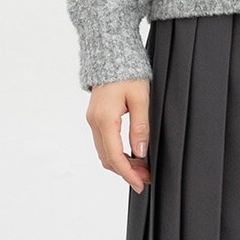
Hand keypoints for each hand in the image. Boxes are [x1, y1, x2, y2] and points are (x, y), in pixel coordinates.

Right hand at [86, 78, 152, 193]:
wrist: (112, 55)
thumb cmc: (128, 73)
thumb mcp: (141, 99)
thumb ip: (140, 127)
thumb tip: (140, 152)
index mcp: (105, 119)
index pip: (115, 156)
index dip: (128, 174)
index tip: (140, 184)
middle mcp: (94, 122)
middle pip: (107, 158)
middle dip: (127, 172)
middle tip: (146, 177)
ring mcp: (93, 120)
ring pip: (105, 152)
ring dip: (122, 163)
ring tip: (142, 167)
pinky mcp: (96, 118)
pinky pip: (104, 143)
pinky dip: (117, 153)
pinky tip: (132, 154)